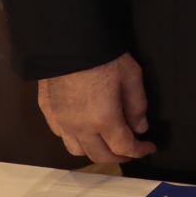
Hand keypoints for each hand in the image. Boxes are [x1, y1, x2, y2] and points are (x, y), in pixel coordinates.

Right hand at [38, 53, 155, 162]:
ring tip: (106, 142)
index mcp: (103, 120)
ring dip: (94, 151)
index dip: (139, 151)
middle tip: (130, 150)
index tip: (149, 147)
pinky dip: (75, 138)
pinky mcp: (46, 111)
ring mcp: (60, 120)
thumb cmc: (103, 56)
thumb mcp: (131, 76)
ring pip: (77, 150)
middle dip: (118, 156)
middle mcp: (79, 127)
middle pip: (99, 155)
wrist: (66, 40)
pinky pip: (60, 135)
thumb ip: (137, 105)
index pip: (123, 147)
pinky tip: (83, 129)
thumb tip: (140, 127)